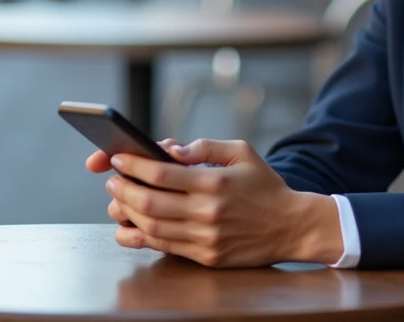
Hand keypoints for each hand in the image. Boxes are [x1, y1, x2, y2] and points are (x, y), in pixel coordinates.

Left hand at [102, 139, 343, 267]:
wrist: (291, 226)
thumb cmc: (265, 186)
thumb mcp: (242, 153)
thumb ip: (205, 147)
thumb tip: (170, 149)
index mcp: (215, 182)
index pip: (161, 173)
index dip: (133, 166)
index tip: (117, 159)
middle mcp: (208, 211)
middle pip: (149, 203)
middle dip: (122, 189)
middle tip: (112, 180)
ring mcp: (205, 238)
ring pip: (151, 228)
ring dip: (127, 214)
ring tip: (117, 201)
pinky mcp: (206, 256)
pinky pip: (165, 247)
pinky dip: (141, 238)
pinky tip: (129, 228)